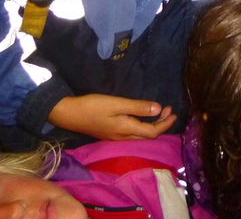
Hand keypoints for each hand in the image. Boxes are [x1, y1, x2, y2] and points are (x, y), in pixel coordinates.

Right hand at [48, 94, 176, 139]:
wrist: (68, 113)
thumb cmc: (93, 106)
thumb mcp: (117, 104)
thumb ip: (138, 107)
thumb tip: (159, 109)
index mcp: (126, 130)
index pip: (152, 132)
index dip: (165, 124)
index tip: (173, 112)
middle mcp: (122, 137)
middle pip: (147, 135)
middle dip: (161, 124)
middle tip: (168, 110)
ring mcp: (114, 137)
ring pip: (139, 135)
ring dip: (151, 125)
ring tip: (159, 112)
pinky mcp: (109, 133)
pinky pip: (131, 133)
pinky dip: (141, 125)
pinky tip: (141, 116)